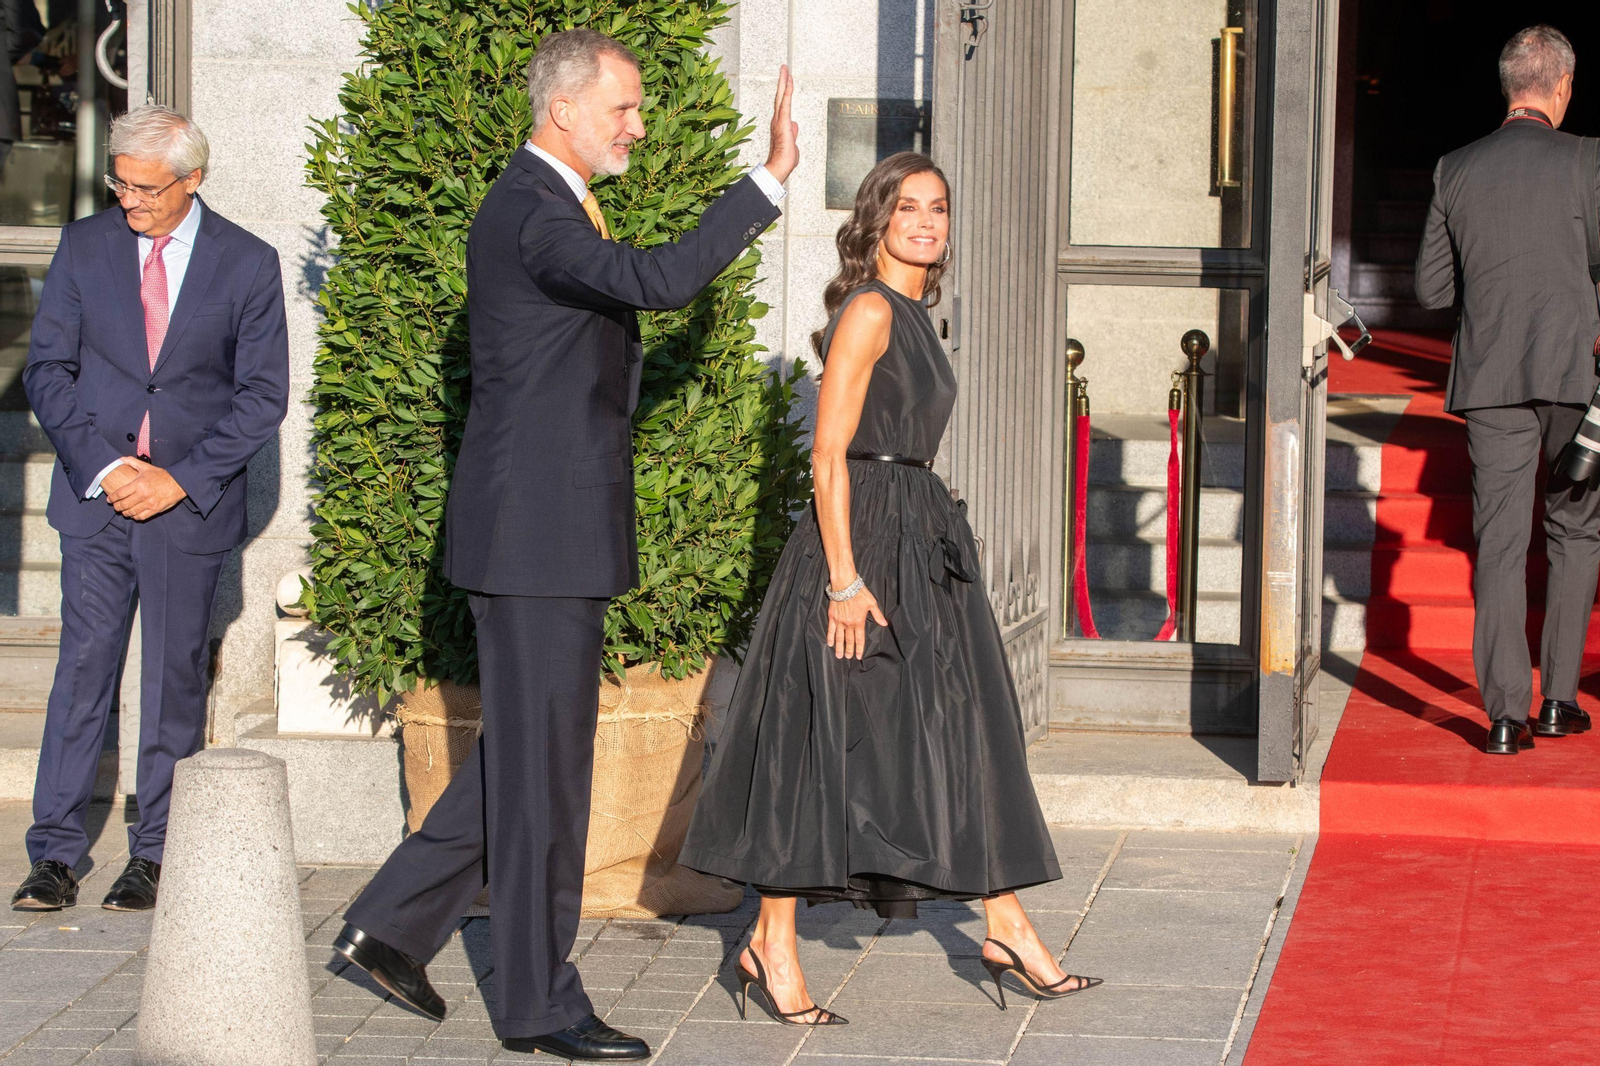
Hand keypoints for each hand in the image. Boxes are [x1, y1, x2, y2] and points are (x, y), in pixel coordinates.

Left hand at [106, 456, 186, 520]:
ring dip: (125, 513)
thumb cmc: (162, 475)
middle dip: (116, 507)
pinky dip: (135, 517)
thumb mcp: (147, 467)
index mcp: (138, 484)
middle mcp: (143, 495)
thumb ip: (132, 462)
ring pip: (131, 512)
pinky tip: (134, 514)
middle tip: (115, 506)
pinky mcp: (155, 509)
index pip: (119, 494)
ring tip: (123, 511)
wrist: (179, 483)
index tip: (109, 500)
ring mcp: (149, 503)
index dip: (112, 498)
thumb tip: (121, 459)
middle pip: (123, 505)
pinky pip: (141, 517)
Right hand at [763, 65, 798, 184]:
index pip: (782, 104)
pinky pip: (786, 102)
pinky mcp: (783, 121)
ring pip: (782, 96)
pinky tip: (789, 80)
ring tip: (785, 69)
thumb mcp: (792, 142)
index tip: (786, 80)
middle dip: (782, 81)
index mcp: (779, 124)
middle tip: (784, 68)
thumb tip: (794, 124)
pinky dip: (787, 90)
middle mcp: (777, 119)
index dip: (784, 92)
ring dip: (784, 81)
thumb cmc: (785, 158)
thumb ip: (793, 131)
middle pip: (780, 96)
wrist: (780, 165)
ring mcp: (779, 119)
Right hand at [826, 582, 888, 660]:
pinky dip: (830, 637)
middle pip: (849, 640)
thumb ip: (877, 615)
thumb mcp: (872, 603)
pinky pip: (831, 630)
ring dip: (839, 647)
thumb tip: (884, 624)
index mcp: (859, 622)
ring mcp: (839, 621)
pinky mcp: (832, 617)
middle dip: (849, 650)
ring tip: (839, 655)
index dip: (859, 648)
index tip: (858, 656)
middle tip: (848, 658)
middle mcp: (849, 624)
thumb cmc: (859, 593)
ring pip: (839, 638)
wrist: (845, 585)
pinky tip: (830, 644)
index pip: (859, 639)